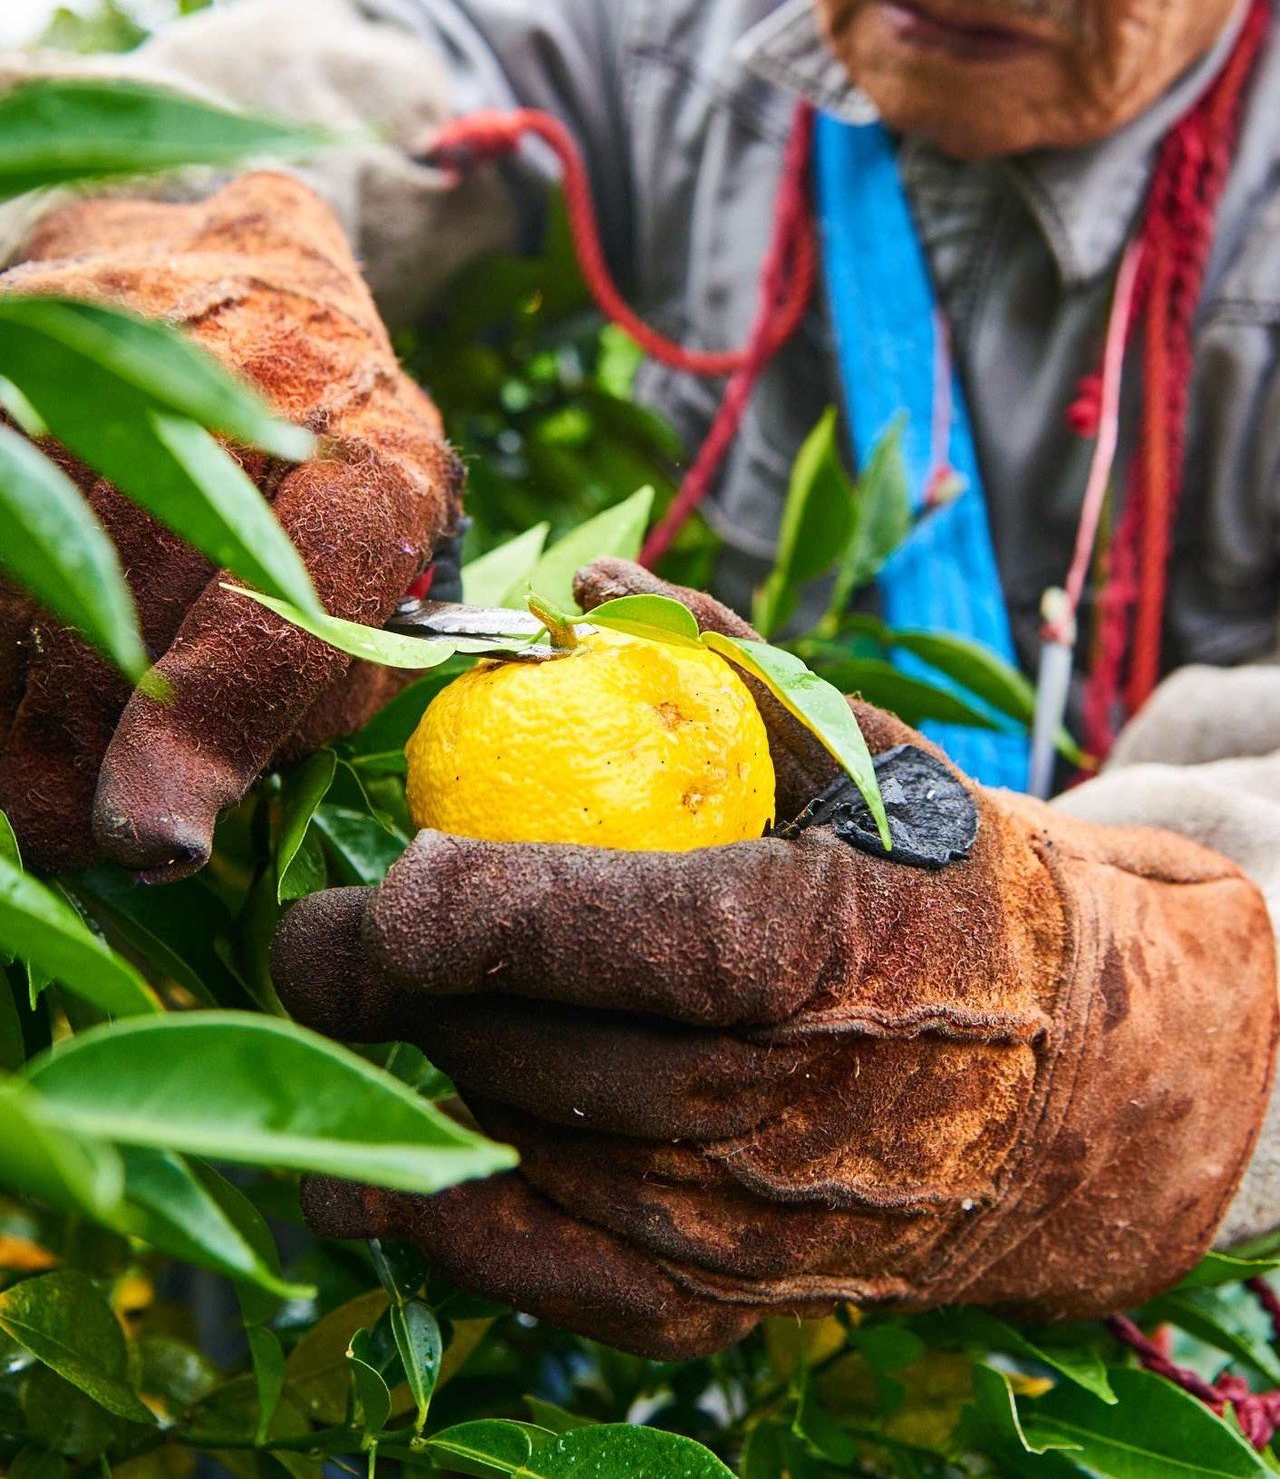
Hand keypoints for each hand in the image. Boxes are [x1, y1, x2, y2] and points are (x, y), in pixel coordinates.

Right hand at [0, 174, 460, 879]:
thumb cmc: (331, 458)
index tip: (152, 841)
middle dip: (91, 741)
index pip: (291, 602)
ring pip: (48, 545)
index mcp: (379, 454)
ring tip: (24, 783)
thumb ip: (322, 679)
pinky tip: (9, 681)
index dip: (210, 731)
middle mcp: (268, 379)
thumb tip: (194, 801)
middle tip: (70, 836)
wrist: (252, 266)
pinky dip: (0, 609)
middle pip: (147, 586)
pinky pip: (7, 486)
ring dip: (22, 693)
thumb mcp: (374, 570)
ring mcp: (146, 342)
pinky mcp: (45, 329)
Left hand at [272, 563, 1276, 1358]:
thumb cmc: (945, 888)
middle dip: (392, 994)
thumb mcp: (865, 759)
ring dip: (422, 1078)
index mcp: (819, 943)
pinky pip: (550, 1273)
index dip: (462, 914)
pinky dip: (451, 1222)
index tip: (387, 872)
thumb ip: (721, 667)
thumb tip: (580, 588)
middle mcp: (786, 1101)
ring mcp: (756, 1222)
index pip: (601, 938)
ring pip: (524, 1153)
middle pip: (530, 1053)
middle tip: (321, 938)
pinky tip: (383, 1162)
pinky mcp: (730, 1300)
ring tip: (380, 1008)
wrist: (1070, 1084)